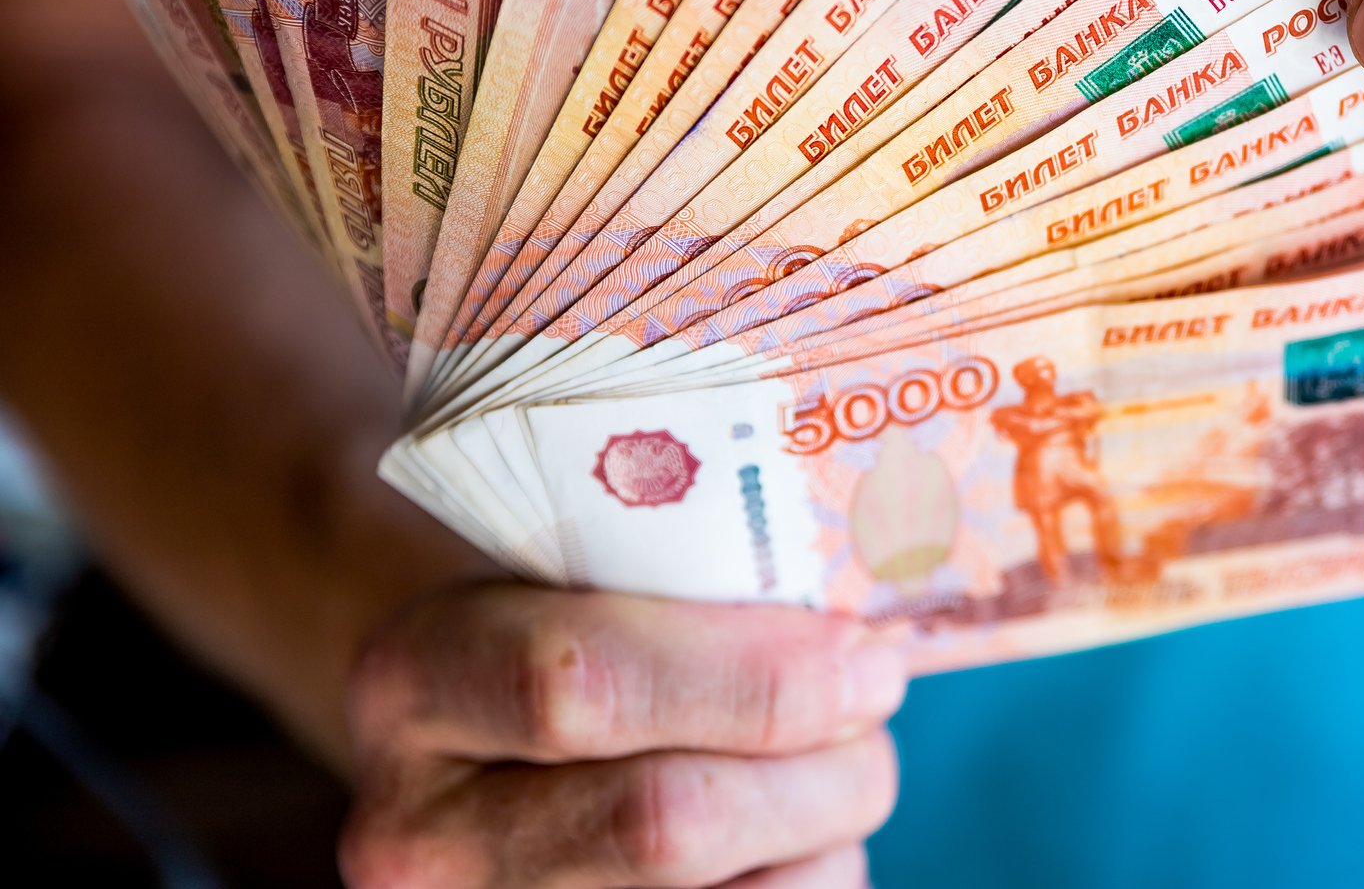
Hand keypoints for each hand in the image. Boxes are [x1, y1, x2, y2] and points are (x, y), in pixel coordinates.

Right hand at [339, 584, 903, 887]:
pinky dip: (812, 878)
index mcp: (415, 681)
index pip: (575, 687)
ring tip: (843, 765)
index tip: (860, 654)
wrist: (491, 747)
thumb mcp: (584, 576)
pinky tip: (803, 837)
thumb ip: (690, 584)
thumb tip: (864, 651)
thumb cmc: (576, 630)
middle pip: (661, 821)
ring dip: (826, 826)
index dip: (748, 679)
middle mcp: (415, 836)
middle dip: (814, 763)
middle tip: (876, 701)